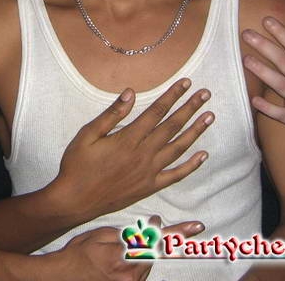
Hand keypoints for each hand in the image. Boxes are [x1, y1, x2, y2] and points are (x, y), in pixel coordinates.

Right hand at [53, 78, 212, 219]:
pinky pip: (176, 175)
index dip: (173, 96)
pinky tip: (203, 155)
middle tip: (205, 94)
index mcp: (128, 139)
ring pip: (179, 148)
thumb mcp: (87, 135)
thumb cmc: (77, 166)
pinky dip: (191, 165)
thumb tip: (131, 93)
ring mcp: (149, 172)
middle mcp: (143, 154)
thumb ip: (111, 114)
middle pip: (172, 126)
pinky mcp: (150, 186)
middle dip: (190, 107)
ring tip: (209, 116)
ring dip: (196, 131)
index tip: (186, 83)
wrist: (75, 201)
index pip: (156, 111)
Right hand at [57, 215, 203, 280]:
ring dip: (151, 251)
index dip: (177, 234)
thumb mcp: (99, 236)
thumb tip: (151, 228)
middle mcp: (129, 274)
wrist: (62, 277)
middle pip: (157, 254)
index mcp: (122, 256)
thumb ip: (127, 234)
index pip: (157, 242)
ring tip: (137, 241)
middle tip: (180, 225)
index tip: (195, 227)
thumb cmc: (77, 253)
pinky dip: (141, 262)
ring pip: (150, 264)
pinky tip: (130, 256)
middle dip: (165, 238)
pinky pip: (141, 273)